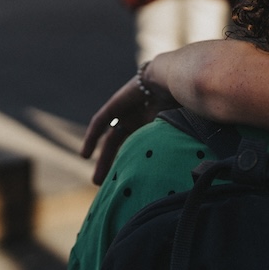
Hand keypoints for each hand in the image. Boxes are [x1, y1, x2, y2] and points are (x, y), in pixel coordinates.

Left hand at [80, 70, 177, 184]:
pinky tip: (85, 155)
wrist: (173, 80)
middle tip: (113, 189)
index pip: (142, 149)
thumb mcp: (174, 133)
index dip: (137, 166)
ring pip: (112, 139)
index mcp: (158, 125)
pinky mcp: (116, 104)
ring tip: (98, 182)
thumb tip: (171, 178)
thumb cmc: (184, 107)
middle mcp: (142, 118)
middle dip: (118, 167)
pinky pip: (101, 122)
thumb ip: (167, 150)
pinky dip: (91, 138)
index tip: (133, 187)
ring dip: (104, 159)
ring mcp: (129, 111)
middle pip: (126, 146)